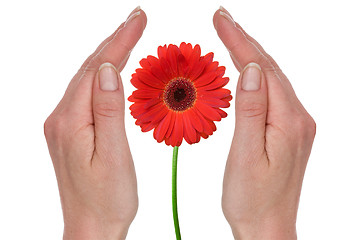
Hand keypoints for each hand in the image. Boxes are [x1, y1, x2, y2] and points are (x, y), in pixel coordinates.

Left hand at [44, 7, 146, 239]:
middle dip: (114, 41)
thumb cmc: (107, 199)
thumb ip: (109, 111)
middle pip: (90, 69)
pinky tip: (114, 70)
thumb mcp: (113, 156)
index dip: (120, 42)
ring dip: (109, 56)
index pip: (98, 69)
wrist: (91, 228)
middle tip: (137, 18)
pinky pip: (87, 94)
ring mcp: (64, 124)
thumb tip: (110, 70)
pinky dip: (103, 76)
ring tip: (129, 36)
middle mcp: (61, 118)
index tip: (139, 19)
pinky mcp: (71, 131)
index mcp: (70, 121)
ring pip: (88, 79)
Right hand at [213, 7, 315, 239]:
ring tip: (229, 36)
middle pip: (269, 69)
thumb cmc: (252, 199)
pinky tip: (244, 71)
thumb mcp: (246, 156)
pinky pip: (271, 95)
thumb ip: (249, 111)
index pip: (261, 70)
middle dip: (244, 41)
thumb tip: (249, 70)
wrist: (268, 228)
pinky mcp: (287, 131)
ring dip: (249, 56)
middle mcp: (298, 118)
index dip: (239, 41)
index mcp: (289, 121)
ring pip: (271, 80)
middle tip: (222, 18)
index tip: (220, 19)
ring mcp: (294, 124)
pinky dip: (255, 77)